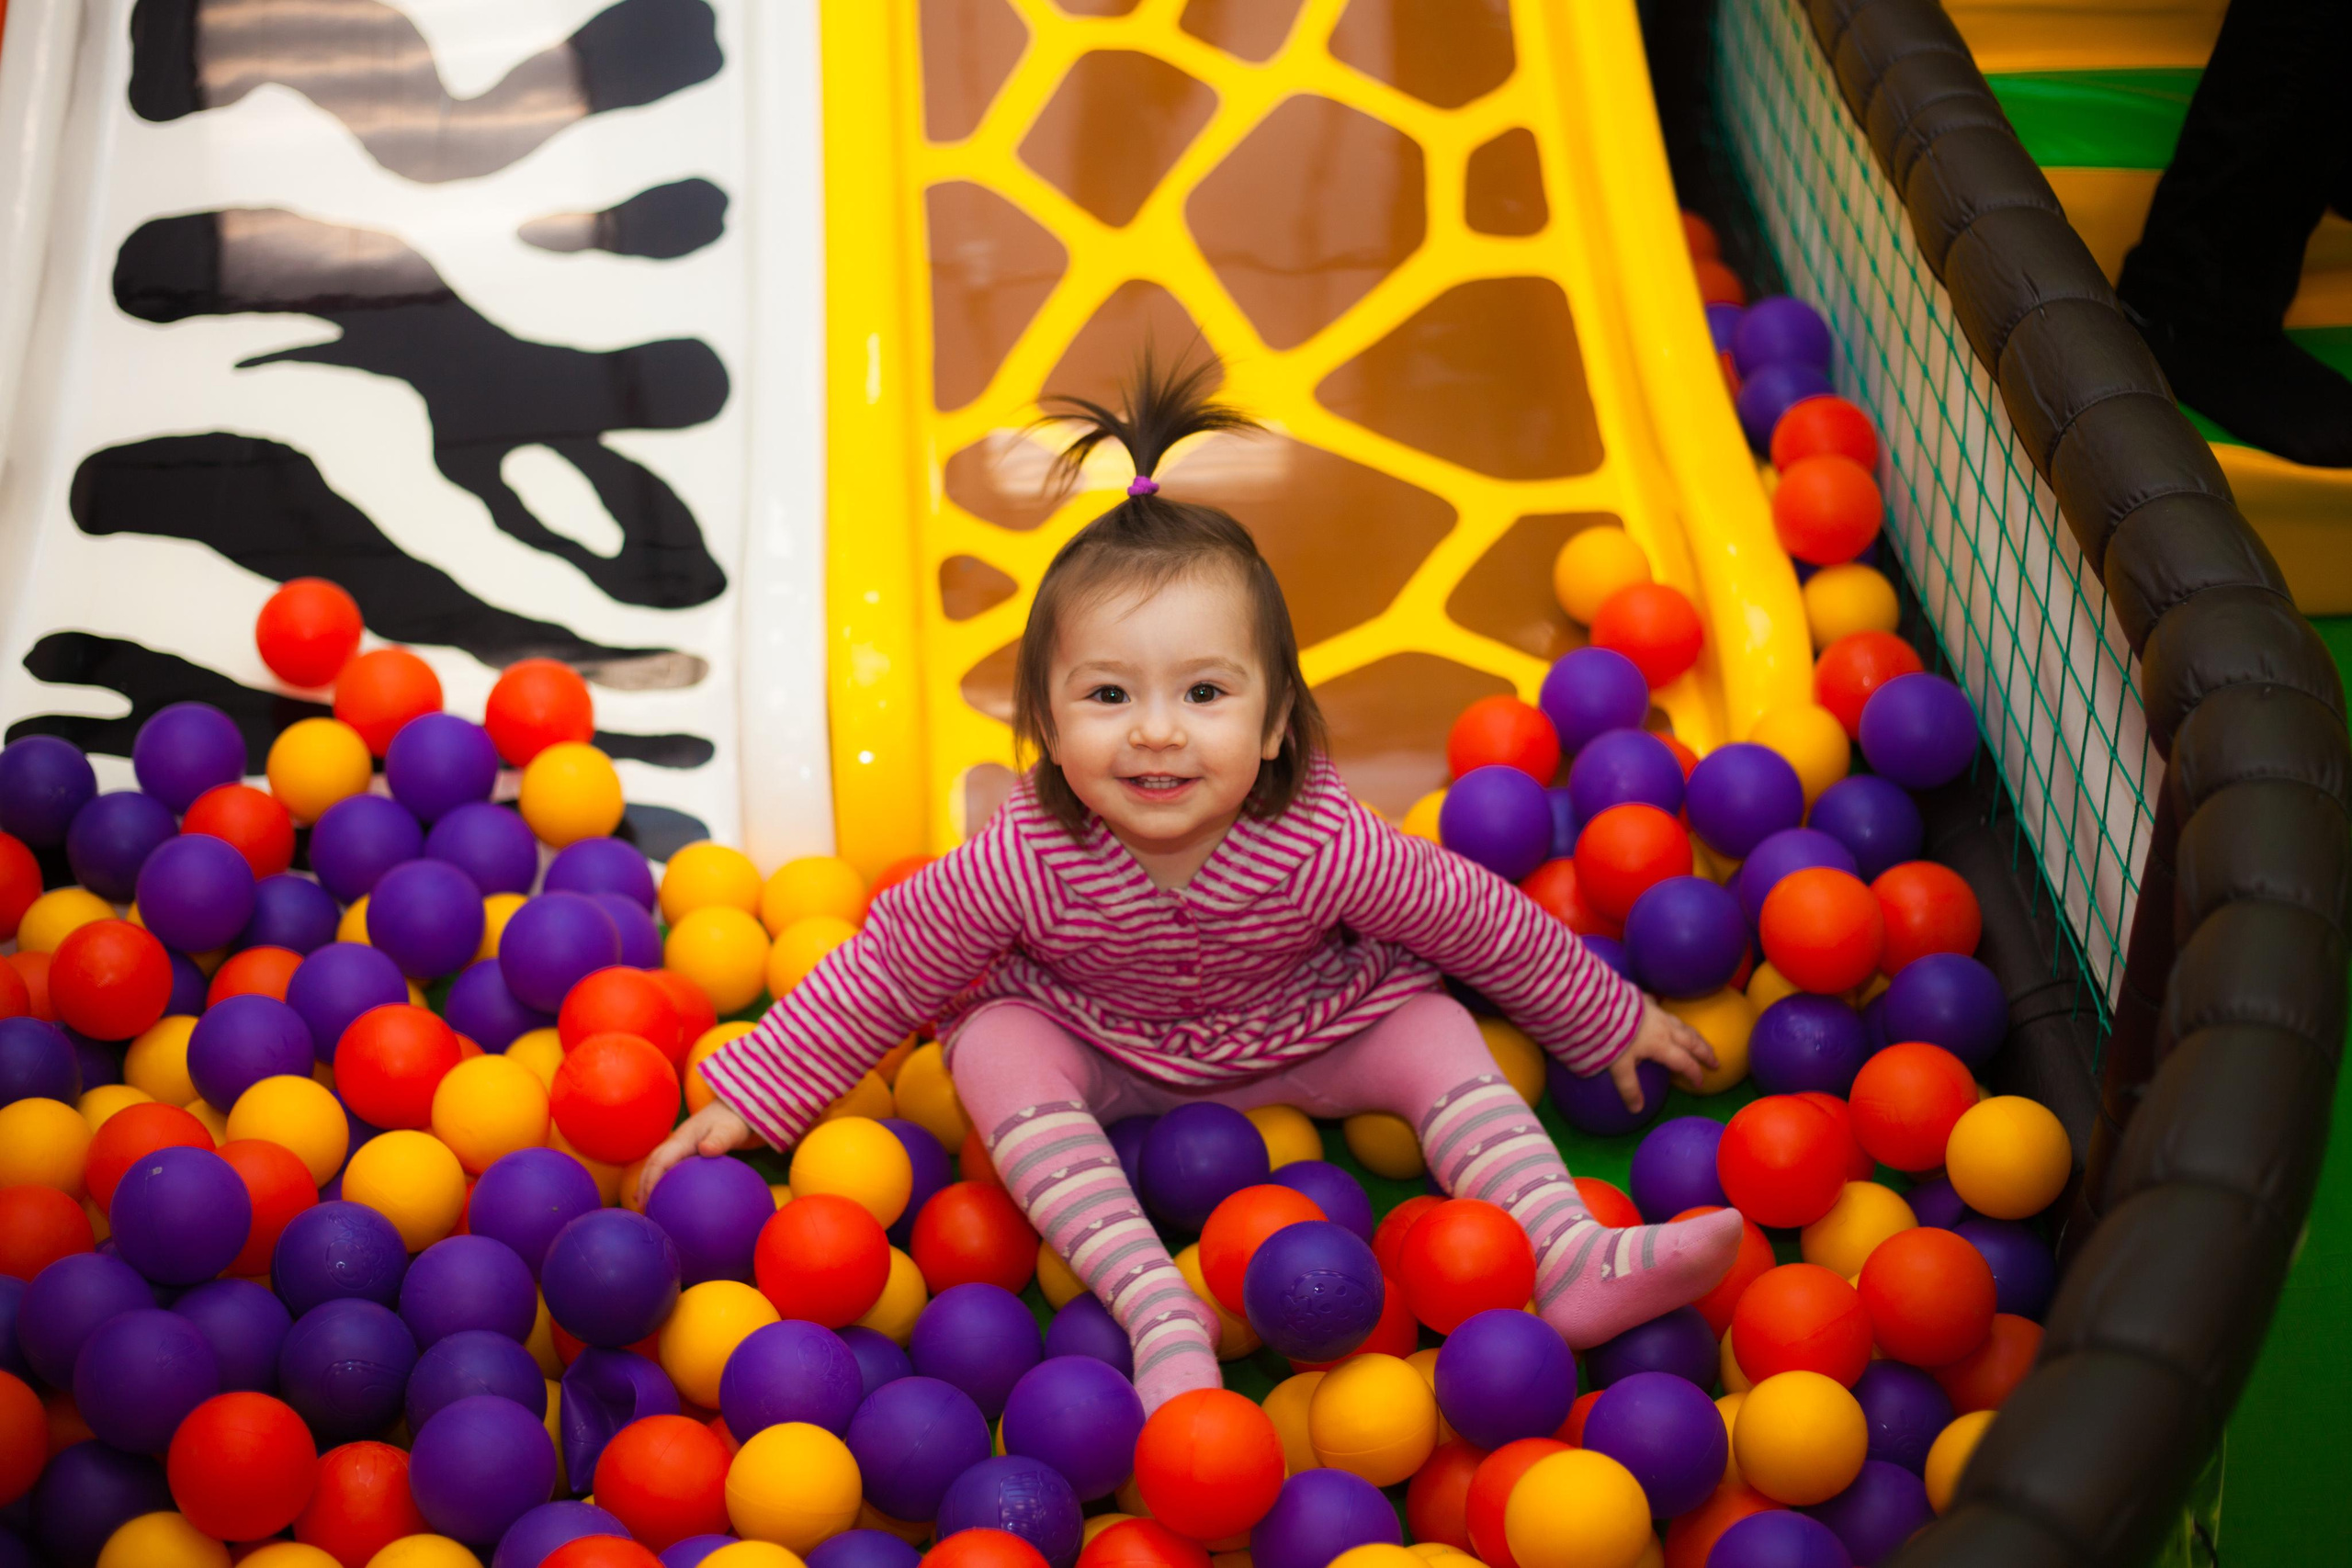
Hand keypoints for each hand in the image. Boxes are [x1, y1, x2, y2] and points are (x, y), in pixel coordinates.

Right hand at [635, 1103, 758, 1206]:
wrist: (733, 1109)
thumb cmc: (732, 1121)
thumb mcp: (729, 1132)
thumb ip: (718, 1140)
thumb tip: (706, 1150)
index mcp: (682, 1140)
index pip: (659, 1161)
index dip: (650, 1181)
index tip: (647, 1200)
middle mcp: (675, 1143)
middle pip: (652, 1164)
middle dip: (644, 1185)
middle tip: (642, 1209)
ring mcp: (678, 1146)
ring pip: (656, 1165)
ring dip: (647, 1183)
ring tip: (643, 1205)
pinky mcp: (684, 1150)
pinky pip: (667, 1166)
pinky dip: (659, 1179)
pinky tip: (660, 1195)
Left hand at [1609, 999, 1717, 1110]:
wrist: (1600, 1004)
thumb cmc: (1611, 1036)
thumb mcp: (1618, 1067)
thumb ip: (1629, 1088)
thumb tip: (1636, 1109)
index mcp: (1661, 1045)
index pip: (1684, 1062)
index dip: (1694, 1073)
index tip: (1700, 1083)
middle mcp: (1665, 1028)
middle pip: (1692, 1041)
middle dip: (1705, 1052)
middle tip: (1716, 1062)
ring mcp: (1657, 1012)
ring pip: (1683, 1025)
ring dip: (1694, 1035)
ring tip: (1699, 1042)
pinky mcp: (1646, 1001)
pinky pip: (1664, 1009)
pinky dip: (1671, 1017)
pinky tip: (1666, 1016)